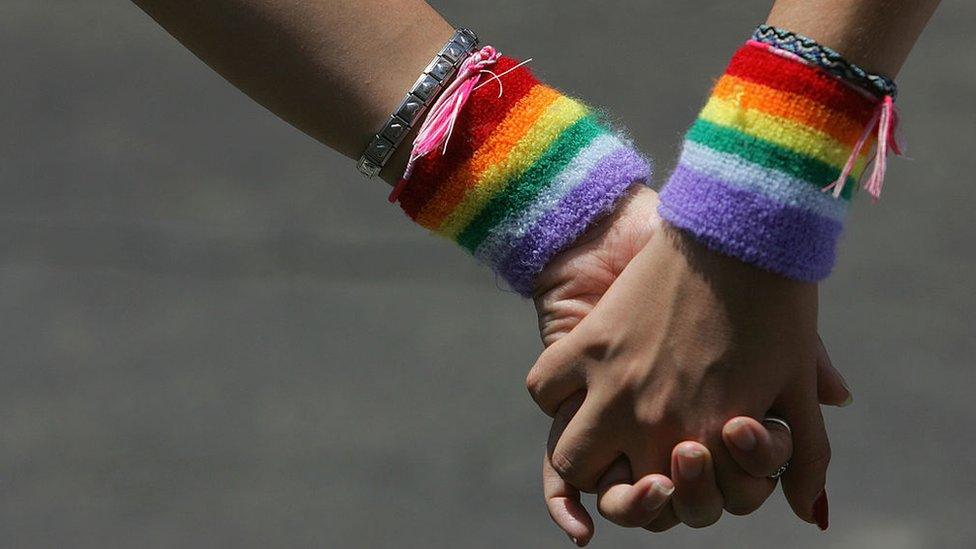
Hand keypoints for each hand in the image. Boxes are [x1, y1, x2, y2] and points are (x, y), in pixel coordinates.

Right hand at [531, 186, 849, 541]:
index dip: (659, 500)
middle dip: (617, 490)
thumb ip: (804, 455)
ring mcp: (612, 385)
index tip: (667, 474)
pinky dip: (554, 395)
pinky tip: (575, 388)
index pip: (664, 507)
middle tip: (630, 465)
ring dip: (580, 456)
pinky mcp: (587, 343)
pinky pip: (545, 389)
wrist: (739, 228)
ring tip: (598, 436)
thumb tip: (813, 512)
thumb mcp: (796, 384)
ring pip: (568, 456)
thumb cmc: (778, 304)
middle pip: (609, 493)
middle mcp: (652, 423)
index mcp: (705, 439)